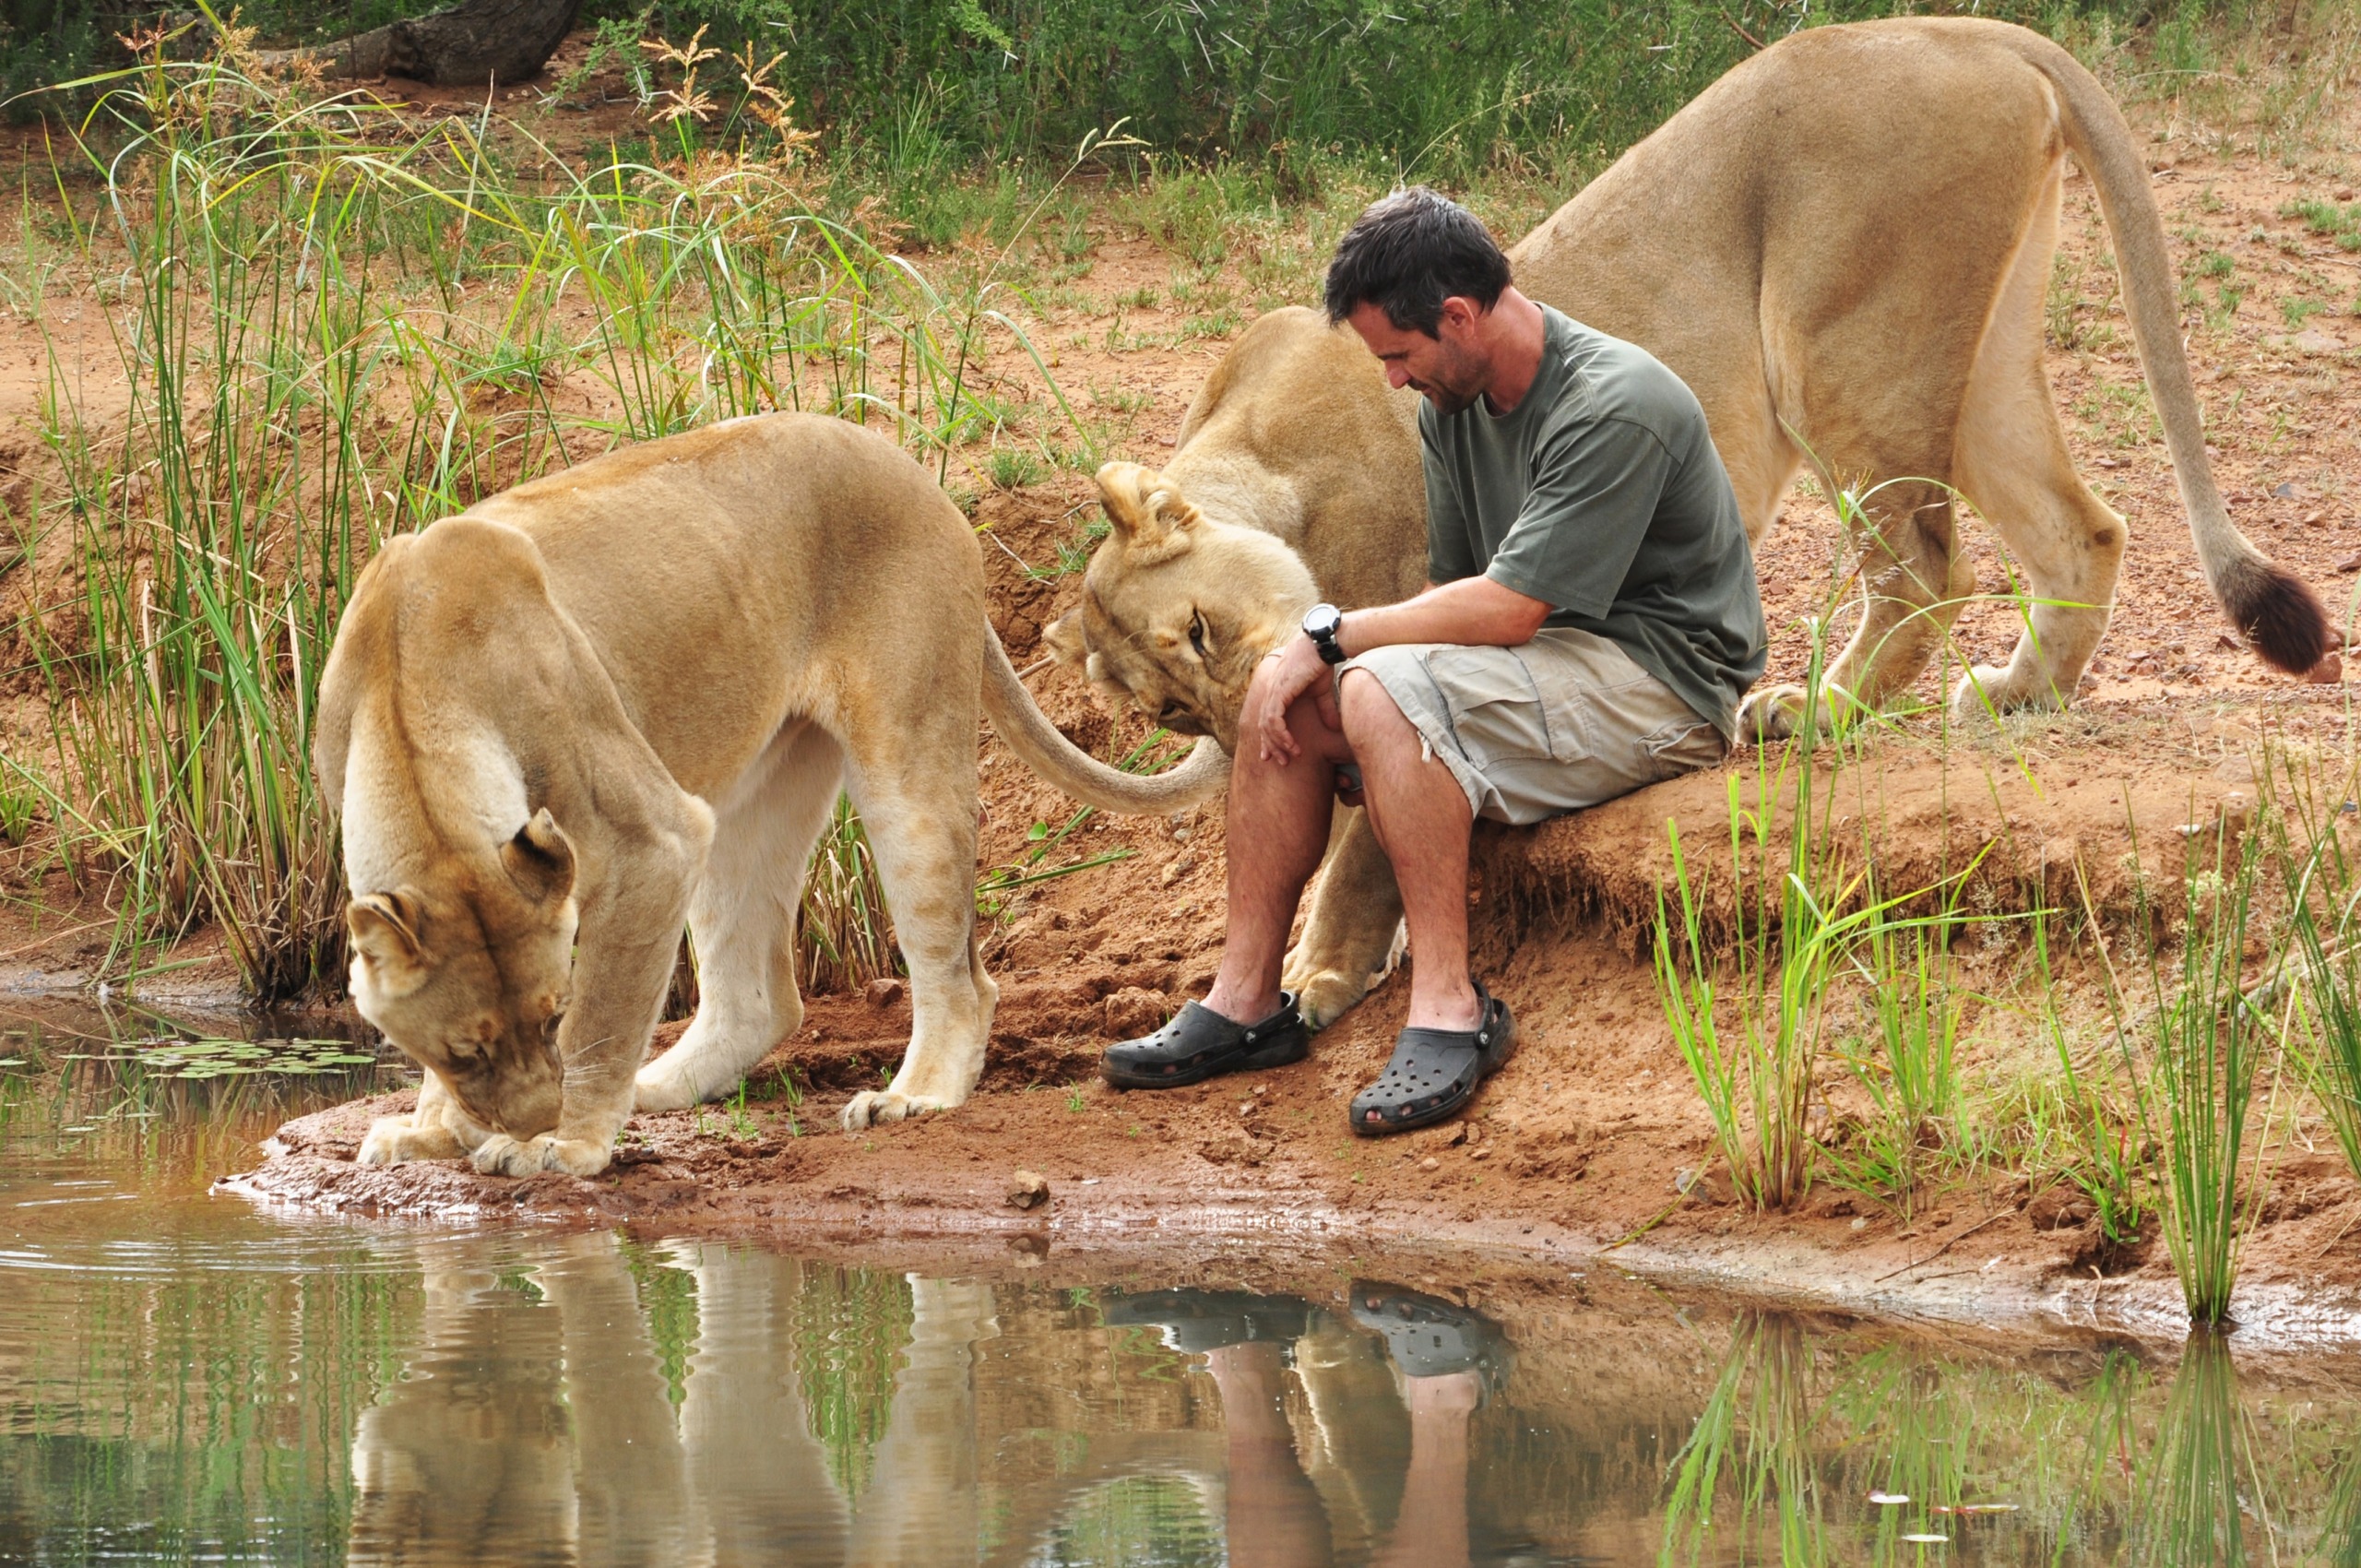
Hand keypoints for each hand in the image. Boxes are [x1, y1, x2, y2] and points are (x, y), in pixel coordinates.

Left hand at [1247, 636, 1339, 764]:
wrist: (1323, 645)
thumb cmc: (1321, 663)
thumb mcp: (1322, 692)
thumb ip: (1324, 709)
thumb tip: (1334, 727)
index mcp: (1277, 691)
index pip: (1267, 719)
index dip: (1270, 739)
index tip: (1275, 755)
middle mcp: (1271, 692)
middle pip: (1262, 726)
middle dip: (1271, 746)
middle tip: (1281, 763)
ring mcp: (1273, 691)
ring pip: (1267, 726)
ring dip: (1278, 744)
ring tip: (1290, 757)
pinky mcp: (1280, 691)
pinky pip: (1274, 719)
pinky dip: (1281, 735)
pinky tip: (1291, 745)